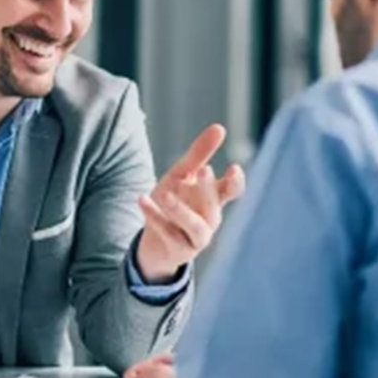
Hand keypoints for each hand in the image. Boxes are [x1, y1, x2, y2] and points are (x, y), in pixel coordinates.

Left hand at [136, 124, 245, 281]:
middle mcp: (210, 219)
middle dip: (208, 188)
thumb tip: (220, 127)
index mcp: (214, 199)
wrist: (155, 242)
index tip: (233, 168)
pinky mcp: (179, 250)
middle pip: (214, 205)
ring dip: (181, 210)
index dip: (236, 181)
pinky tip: (142, 199)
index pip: (232, 191)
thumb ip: (199, 154)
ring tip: (164, 194)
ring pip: (195, 226)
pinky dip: (155, 216)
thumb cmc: (174, 202)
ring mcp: (197, 237)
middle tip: (204, 169)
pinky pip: (168, 233)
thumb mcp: (182, 175)